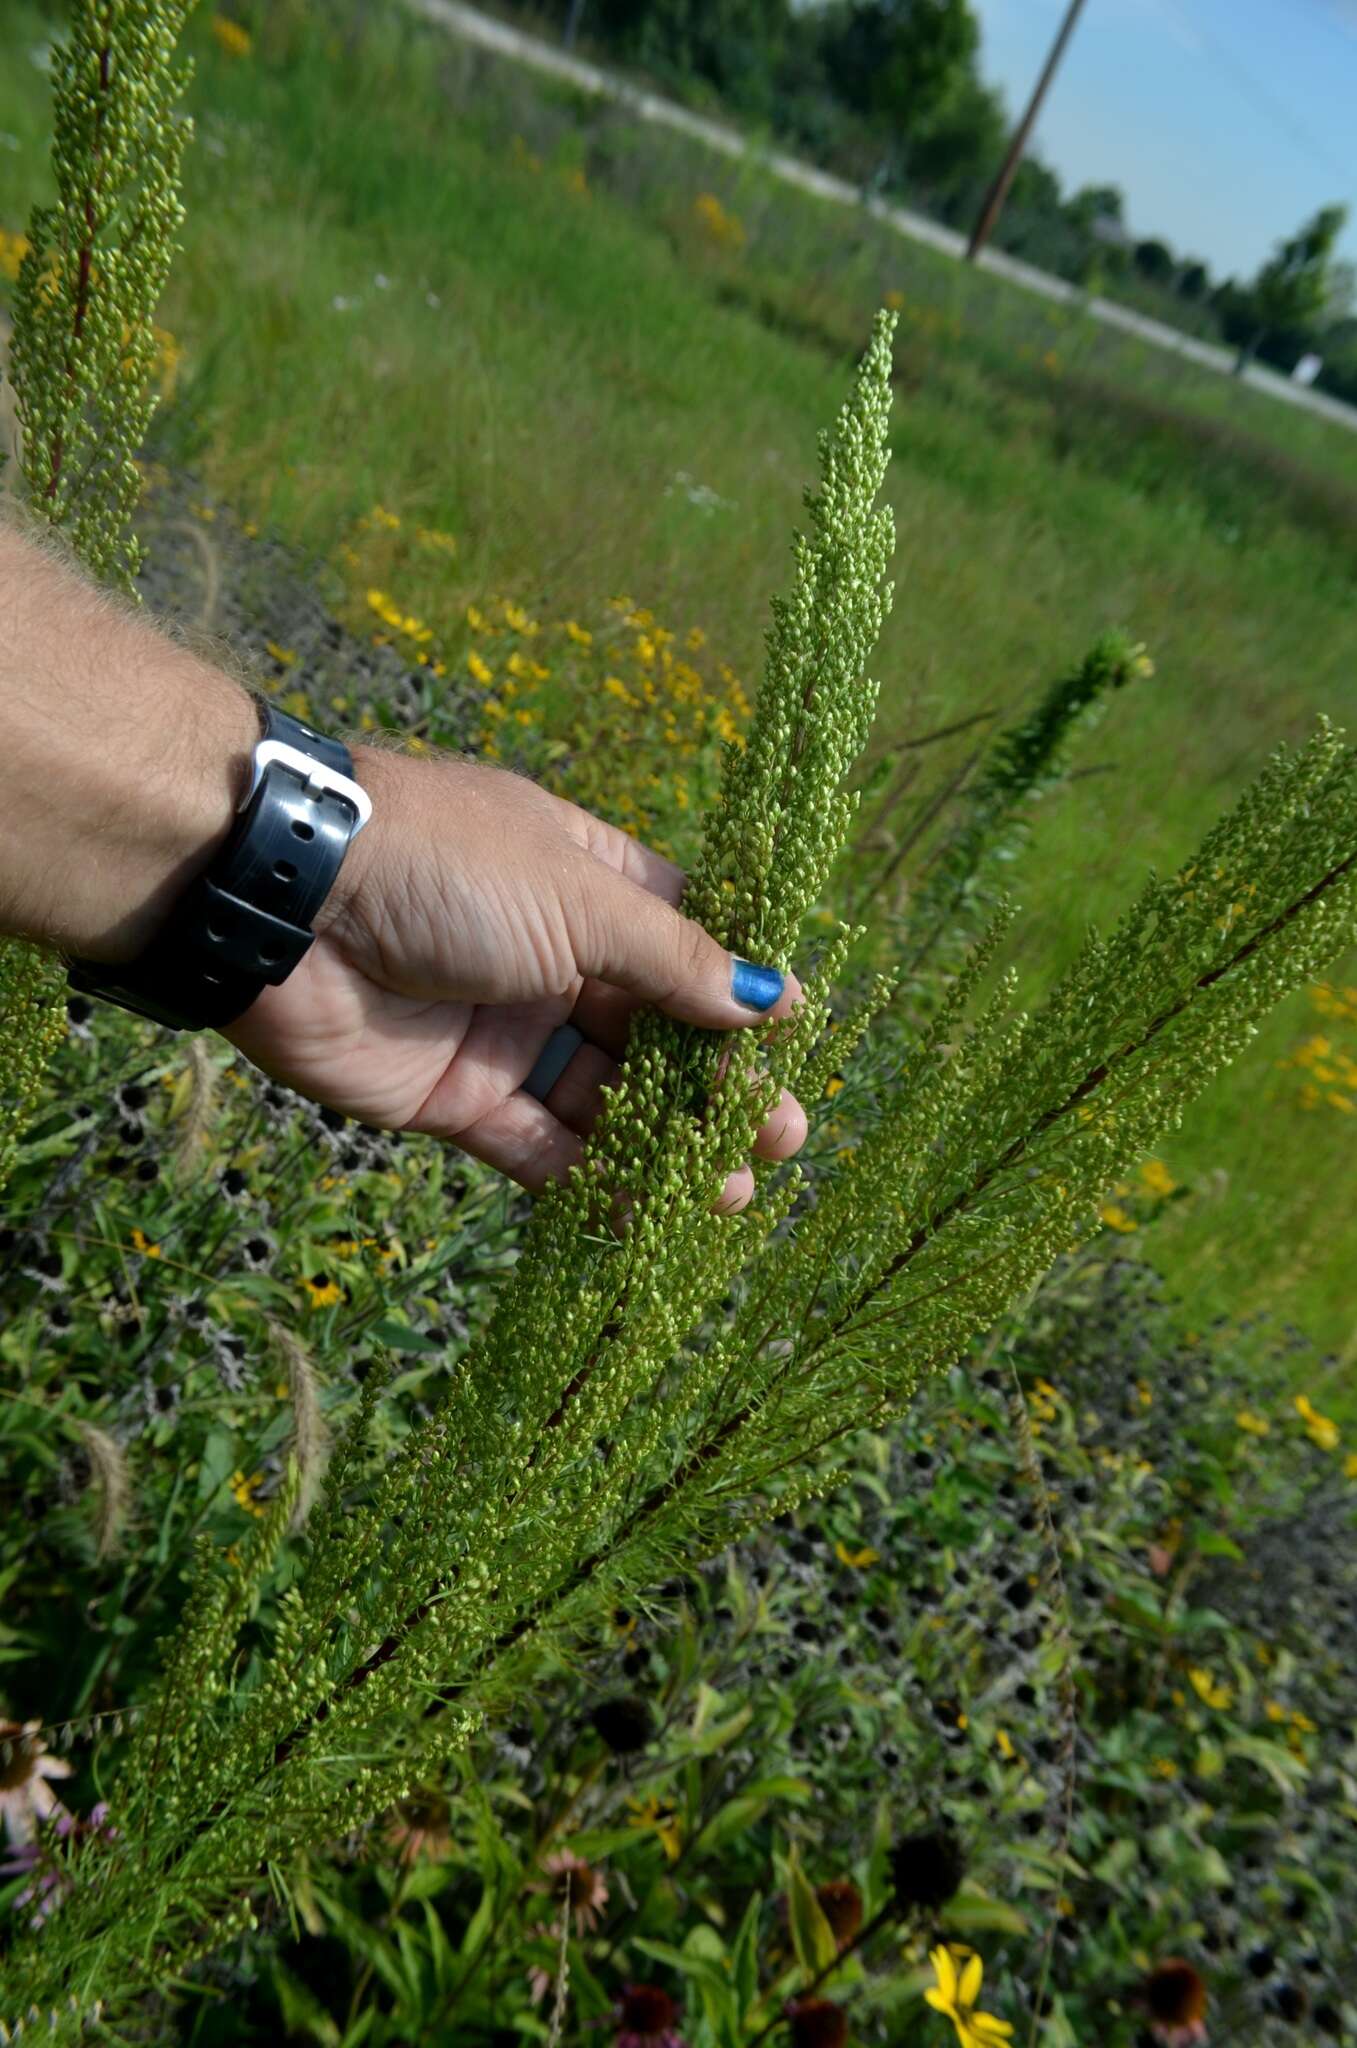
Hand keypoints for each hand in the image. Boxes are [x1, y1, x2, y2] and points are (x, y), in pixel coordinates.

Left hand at [224, 745, 806, 1204]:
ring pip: (600, 1098)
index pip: (683, 940)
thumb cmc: (443, 867)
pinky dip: (586, 1182)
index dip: (741, 990)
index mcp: (583, 881)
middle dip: (717, 1086)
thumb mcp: (579, 900)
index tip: (799, 1040)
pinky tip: (643, 1215)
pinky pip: (533, 1146)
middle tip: (781, 1139)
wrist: (282, 901)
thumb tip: (774, 998)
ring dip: (663, 1146)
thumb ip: (676, 962)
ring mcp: (500, 1028)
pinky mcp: (450, 1097)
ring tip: (728, 1193)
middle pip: (653, 1030)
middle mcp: (548, 955)